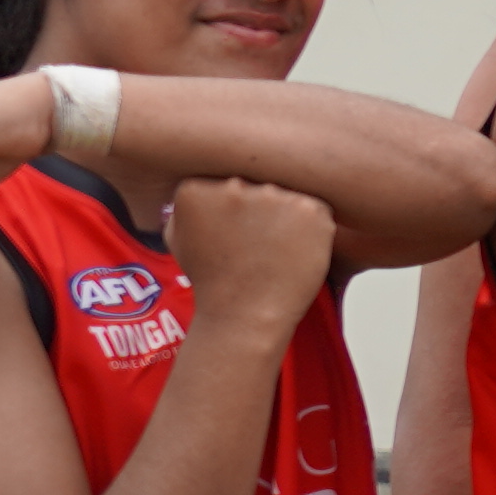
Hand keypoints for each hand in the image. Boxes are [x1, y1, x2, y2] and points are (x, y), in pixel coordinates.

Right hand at [164, 176, 339, 335]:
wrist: (243, 314)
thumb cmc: (213, 281)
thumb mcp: (178, 240)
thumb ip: (181, 207)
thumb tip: (195, 188)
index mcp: (195, 188)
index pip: (226, 180)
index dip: (235, 208)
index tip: (234, 233)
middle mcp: (233, 185)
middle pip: (257, 181)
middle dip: (262, 209)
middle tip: (258, 243)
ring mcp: (273, 195)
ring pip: (288, 193)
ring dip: (287, 216)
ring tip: (275, 251)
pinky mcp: (308, 209)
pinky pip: (317, 208)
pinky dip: (313, 229)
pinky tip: (296, 251)